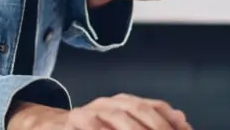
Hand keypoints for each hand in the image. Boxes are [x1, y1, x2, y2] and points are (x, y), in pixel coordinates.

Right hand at [8, 94, 191, 129]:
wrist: (48, 127)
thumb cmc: (91, 128)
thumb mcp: (120, 123)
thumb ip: (149, 119)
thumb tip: (180, 119)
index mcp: (122, 103)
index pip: (153, 106)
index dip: (170, 119)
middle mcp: (107, 104)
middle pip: (136, 110)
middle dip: (156, 126)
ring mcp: (87, 112)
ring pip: (115, 118)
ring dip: (133, 128)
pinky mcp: (71, 123)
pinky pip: (91, 126)